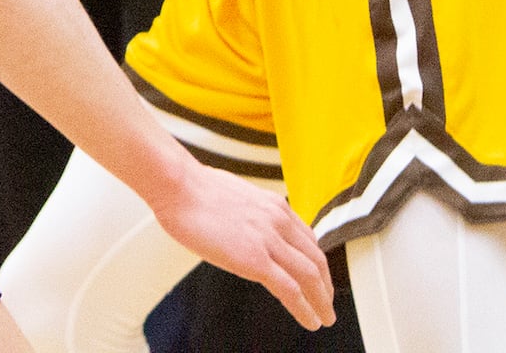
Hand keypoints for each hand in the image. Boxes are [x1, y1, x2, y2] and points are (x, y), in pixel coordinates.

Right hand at [153, 160, 335, 329]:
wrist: (179, 186)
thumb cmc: (195, 189)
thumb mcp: (236, 195)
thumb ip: (250, 212)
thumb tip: (245, 224)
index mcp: (273, 205)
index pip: (307, 238)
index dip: (316, 261)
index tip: (317, 275)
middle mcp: (278, 220)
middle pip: (315, 258)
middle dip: (325, 285)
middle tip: (326, 302)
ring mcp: (269, 240)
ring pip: (310, 276)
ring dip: (321, 301)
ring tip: (324, 317)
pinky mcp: (256, 259)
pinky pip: (291, 290)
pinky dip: (305, 309)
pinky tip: (310, 321)